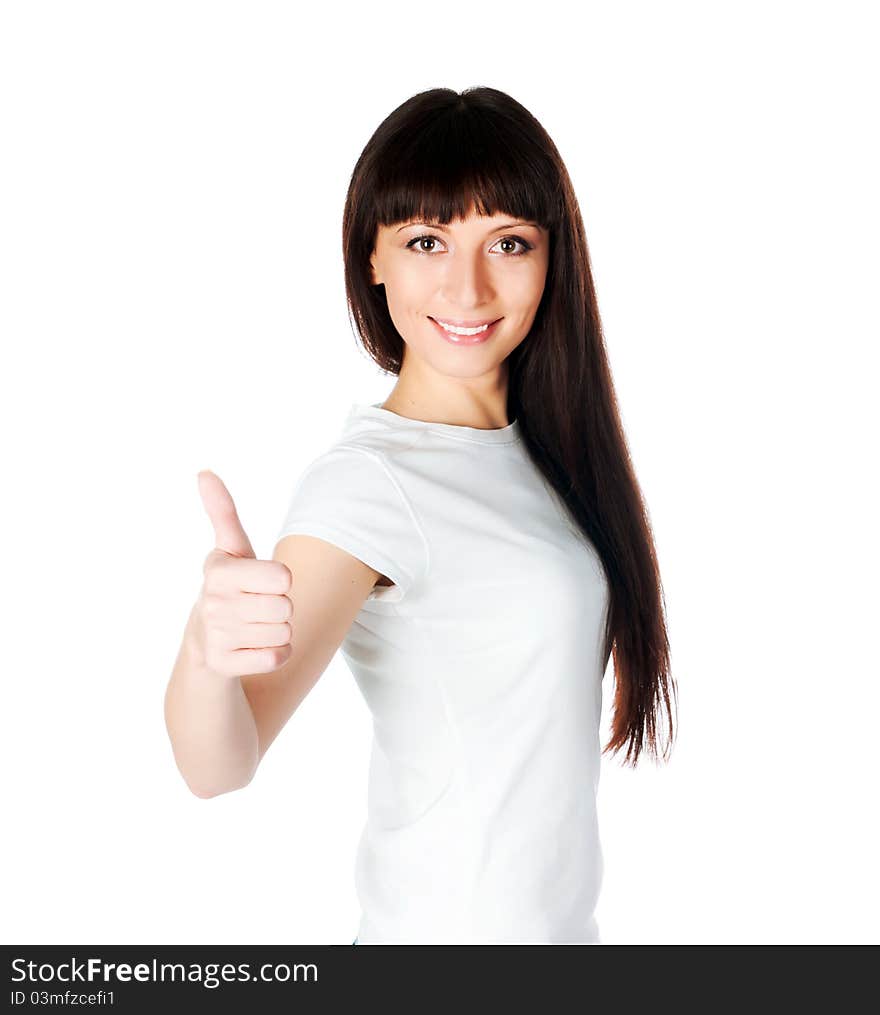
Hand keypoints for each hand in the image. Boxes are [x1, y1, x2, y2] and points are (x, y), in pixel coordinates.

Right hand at [192, 470, 292, 677]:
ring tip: (253, 627)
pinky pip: (276, 657)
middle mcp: (212, 603)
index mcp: (218, 570)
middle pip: (286, 607)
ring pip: (283, 632)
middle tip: (257, 607)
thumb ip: (223, 512)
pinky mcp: (222, 664)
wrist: (204, 645)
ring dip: (277, 632)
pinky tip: (253, 648)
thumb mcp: (230, 551)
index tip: (261, 582)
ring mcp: (215, 636)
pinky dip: (274, 654)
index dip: (281, 581)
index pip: (283, 577)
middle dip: (280, 608)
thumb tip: (204, 471)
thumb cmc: (230, 589)